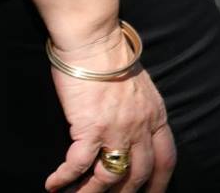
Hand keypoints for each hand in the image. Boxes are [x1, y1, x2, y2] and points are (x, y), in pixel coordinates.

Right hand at [46, 50, 175, 192]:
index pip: (166, 159)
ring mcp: (117, 128)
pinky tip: (53, 184)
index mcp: (157, 116)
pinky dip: (64, 178)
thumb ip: (141, 113)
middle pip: (138, 174)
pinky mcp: (90, 126)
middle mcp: (141, 126)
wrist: (95, 41)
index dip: (159, 183)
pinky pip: (78, 164)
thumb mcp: (142, 88)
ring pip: (109, 176)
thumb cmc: (113, 59)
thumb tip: (133, 133)